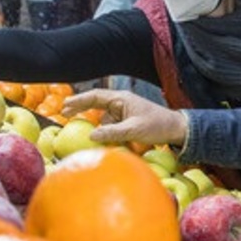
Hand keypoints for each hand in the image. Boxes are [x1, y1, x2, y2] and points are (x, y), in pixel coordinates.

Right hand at [62, 89, 187, 145]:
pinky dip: (110, 135)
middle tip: (64, 114)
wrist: (176, 129)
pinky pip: (113, 128)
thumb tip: (91, 135)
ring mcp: (124, 113)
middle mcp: (120, 104)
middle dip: (81, 109)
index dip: (78, 100)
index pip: (95, 96)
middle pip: (96, 104)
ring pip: (105, 121)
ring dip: (101, 130)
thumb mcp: (134, 130)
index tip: (65, 106)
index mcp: (121, 99)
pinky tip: (114, 144)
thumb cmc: (157, 125)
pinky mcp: (128, 122)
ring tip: (102, 141)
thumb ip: (112, 132)